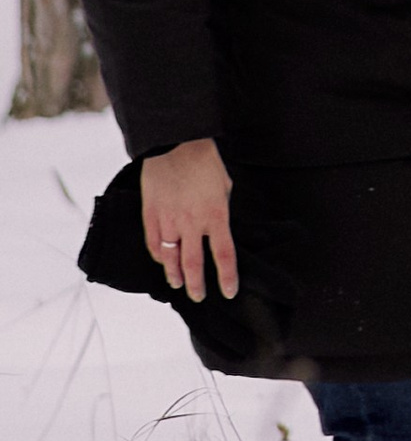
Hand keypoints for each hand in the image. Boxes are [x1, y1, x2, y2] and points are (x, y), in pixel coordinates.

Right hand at [141, 137, 237, 301]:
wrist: (175, 143)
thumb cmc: (204, 161)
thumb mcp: (224, 185)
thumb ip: (221, 209)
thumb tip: (218, 227)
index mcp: (216, 215)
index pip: (224, 255)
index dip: (227, 277)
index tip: (229, 292)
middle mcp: (192, 224)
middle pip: (194, 265)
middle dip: (197, 286)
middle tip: (199, 297)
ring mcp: (169, 221)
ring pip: (170, 260)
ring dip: (175, 276)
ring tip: (178, 285)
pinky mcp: (151, 216)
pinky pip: (154, 244)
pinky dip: (158, 256)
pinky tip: (162, 262)